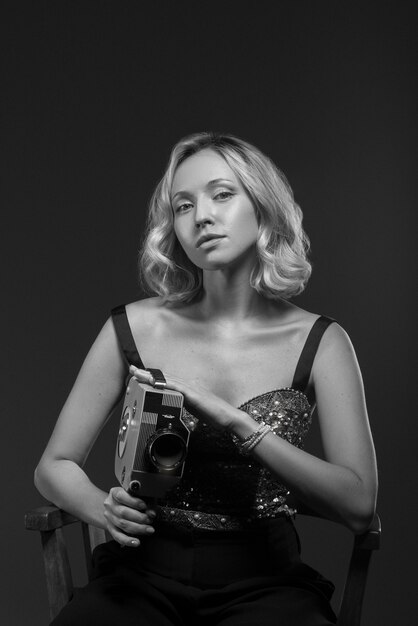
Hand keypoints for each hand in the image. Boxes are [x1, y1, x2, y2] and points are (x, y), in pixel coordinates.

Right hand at [103, 486, 155, 546]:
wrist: (115, 505)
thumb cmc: (129, 498)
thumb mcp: (137, 495)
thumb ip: (146, 501)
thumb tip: (152, 513)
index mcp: (115, 492)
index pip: (121, 496)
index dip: (134, 502)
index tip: (144, 506)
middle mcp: (110, 505)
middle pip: (123, 513)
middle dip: (139, 518)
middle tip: (150, 520)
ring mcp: (109, 517)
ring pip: (122, 524)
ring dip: (138, 528)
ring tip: (149, 530)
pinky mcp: (110, 528)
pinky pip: (118, 537)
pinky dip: (128, 541)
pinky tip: (136, 542)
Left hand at [129, 365, 244, 430]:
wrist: (228, 418)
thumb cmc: (212, 414)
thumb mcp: (192, 408)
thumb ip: (181, 403)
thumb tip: (170, 404)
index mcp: (187, 388)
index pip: (166, 380)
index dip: (152, 376)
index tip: (138, 375)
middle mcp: (188, 384)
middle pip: (164, 377)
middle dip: (147, 373)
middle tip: (132, 370)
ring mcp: (192, 388)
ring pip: (168, 380)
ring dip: (152, 377)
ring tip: (138, 374)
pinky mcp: (195, 395)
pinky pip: (178, 388)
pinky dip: (166, 385)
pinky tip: (156, 384)